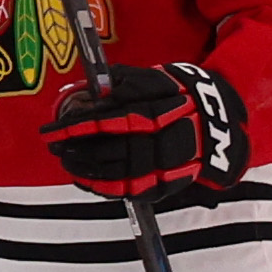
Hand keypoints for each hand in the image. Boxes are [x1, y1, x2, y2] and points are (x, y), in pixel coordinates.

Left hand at [40, 60, 238, 198]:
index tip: (52, 131)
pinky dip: (103, 188)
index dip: (78, 128)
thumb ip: (123, 81)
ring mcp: (169, 167)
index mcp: (162, 112)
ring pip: (120, 174)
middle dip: (79, 151)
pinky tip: (84, 179)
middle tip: (55, 148)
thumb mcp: (155, 78)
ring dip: (86, 170)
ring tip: (66, 162)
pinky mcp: (167, 185)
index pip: (111, 122)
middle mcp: (166, 141)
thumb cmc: (179, 95)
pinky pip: (131, 192)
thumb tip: (90, 89)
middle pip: (113, 151)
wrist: (219, 122)